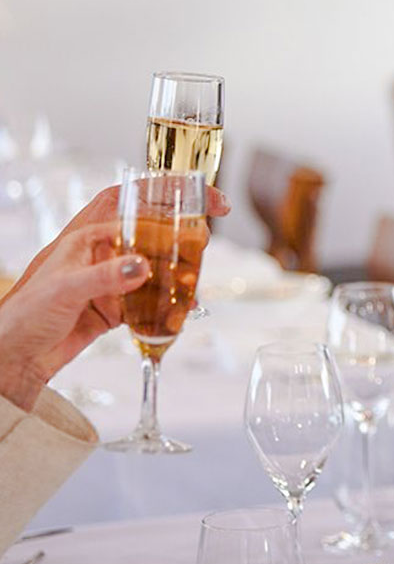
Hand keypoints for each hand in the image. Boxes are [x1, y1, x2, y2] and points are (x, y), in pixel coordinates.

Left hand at [0, 184, 230, 411]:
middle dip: (182, 243)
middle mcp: (102, 257)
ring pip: (156, 272)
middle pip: (152, 240)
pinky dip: (168, 309)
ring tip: (193, 290)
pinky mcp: (115, 310)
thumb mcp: (65, 290)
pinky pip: (150, 303)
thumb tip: (143, 266)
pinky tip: (179, 314)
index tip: (205, 204)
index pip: (137, 212)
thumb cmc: (25, 316)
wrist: (15, 359)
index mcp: (88, 239)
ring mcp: (111, 284)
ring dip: (178, 279)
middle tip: (203, 248)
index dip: (171, 204)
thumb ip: (106, 277)